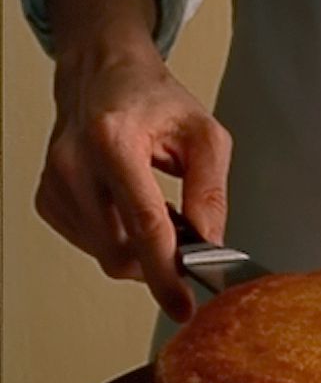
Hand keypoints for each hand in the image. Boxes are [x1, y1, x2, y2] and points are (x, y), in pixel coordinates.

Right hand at [38, 0, 230, 321]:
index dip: (166, 274)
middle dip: (158, 261)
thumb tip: (210, 247)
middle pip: (120, 253)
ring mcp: (55, 183)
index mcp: (114, 140)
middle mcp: (74, 163)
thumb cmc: (153, 100)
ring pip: (107, 255)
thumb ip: (210, 194)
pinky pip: (91, 245)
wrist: (101, 75)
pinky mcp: (48, 200)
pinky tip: (126, 207)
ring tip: (154, 205)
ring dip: (140, 247)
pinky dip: (118, 238)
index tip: (182, 307)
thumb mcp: (205, 136)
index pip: (144, 225)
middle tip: (183, 231)